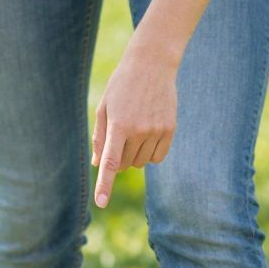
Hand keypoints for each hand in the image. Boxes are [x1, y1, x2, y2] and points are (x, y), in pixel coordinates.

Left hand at [91, 43, 178, 209]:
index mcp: (119, 125)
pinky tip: (148, 134)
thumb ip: (100, 137)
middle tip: (120, 135)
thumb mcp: (104, 107)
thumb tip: (98, 164)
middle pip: (125, 164)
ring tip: (134, 130)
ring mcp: (157, 130)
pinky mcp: (170, 129)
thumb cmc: (122, 86)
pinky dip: (150, 153)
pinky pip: (158, 157)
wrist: (152, 64)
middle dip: (119, 157)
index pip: (111, 163)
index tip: (101, 203)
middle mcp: (139, 130)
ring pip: (141, 162)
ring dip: (134, 155)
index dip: (105, 185)